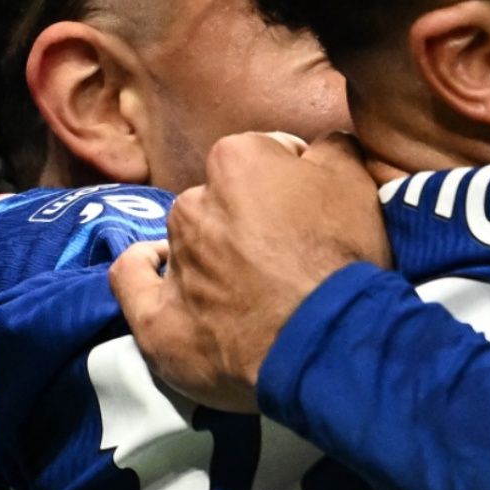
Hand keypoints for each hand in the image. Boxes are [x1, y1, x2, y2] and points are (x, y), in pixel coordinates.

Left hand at [108, 132, 392, 411]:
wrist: (324, 342)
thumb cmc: (343, 257)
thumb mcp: (358, 181)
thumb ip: (331, 147)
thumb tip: (316, 147)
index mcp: (237, 161)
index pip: (266, 154)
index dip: (295, 180)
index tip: (316, 209)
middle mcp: (194, 202)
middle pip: (223, 199)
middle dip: (250, 217)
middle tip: (289, 252)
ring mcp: (173, 260)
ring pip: (187, 238)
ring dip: (213, 251)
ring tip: (251, 284)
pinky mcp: (156, 317)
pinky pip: (131, 278)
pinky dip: (146, 271)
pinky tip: (163, 270)